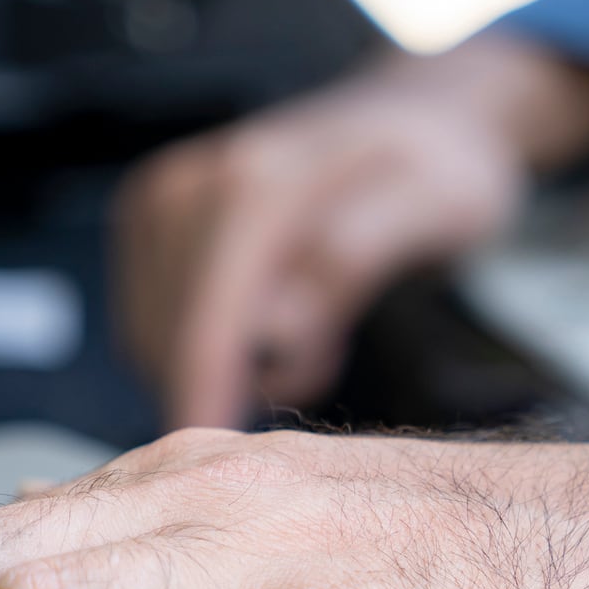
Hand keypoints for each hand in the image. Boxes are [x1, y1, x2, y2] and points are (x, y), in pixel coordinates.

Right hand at [114, 34, 588, 428]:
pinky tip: (265, 323)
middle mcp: (192, 184)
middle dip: (230, 381)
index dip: (205, 408)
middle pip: (167, 340)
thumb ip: (352, 260)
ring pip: (151, 336)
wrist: (424, 111)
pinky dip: (202, 339)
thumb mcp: (435, 207)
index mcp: (253, 187)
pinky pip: (152, 316)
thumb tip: (276, 322)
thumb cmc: (438, 169)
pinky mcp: (153, 212)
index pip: (202, 330)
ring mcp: (164, 195)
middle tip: (321, 365)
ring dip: (219, 362)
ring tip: (308, 334)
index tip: (223, 476)